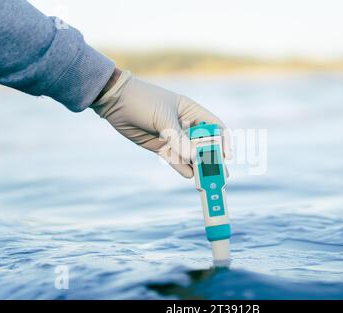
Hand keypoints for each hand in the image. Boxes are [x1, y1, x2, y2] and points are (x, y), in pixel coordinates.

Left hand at [91, 70, 231, 177]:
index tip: (227, 155)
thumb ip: (179, 139)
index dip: (223, 141)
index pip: (215, 127)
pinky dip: (183, 168)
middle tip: (220, 175)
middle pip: (204, 144)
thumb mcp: (162, 118)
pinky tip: (191, 176)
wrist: (115, 101)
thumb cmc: (143, 100)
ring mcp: (173, 137)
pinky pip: (176, 160)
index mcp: (192, 111)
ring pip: (191, 154)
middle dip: (212, 159)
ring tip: (207, 181)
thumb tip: (194, 158)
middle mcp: (186, 125)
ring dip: (199, 167)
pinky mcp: (161, 147)